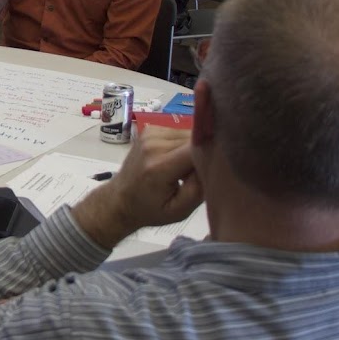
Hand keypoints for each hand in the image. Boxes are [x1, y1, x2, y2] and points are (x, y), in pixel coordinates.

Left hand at [73, 128, 202, 248]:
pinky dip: (184, 144)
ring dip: (195, 148)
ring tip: (187, 169)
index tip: (219, 167)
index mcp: (160, 166)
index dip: (212, 155)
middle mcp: (154, 144)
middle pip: (196, 139)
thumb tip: (215, 162)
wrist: (119, 200)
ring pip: (190, 133)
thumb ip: (199, 188)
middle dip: (204, 153)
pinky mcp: (151, 129)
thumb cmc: (151, 210)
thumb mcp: (180, 210)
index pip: (197, 148)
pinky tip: (178, 160)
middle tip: (200, 173)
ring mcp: (151, 133)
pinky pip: (179, 132)